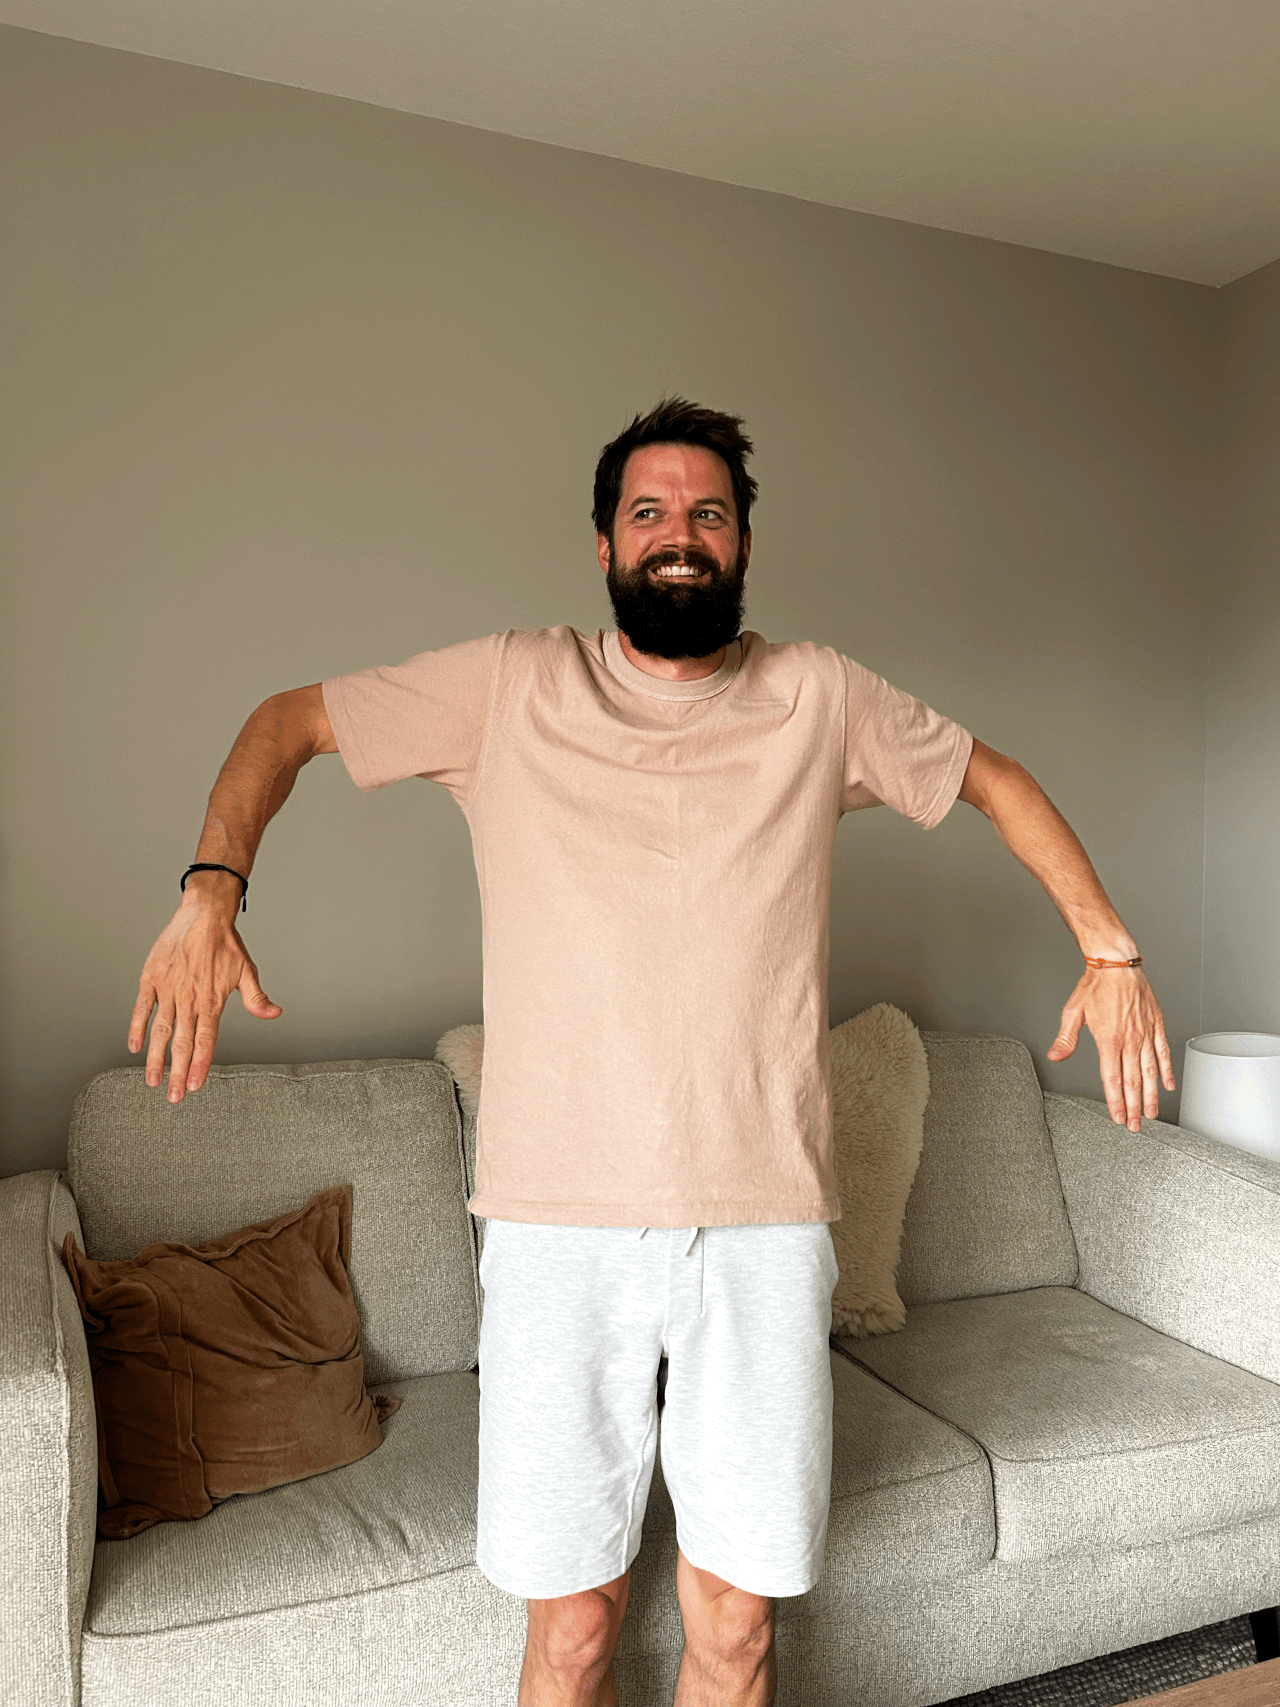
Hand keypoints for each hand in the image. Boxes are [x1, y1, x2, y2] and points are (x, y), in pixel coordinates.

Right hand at [128, 888, 280, 1103]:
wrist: (204, 913)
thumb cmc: (226, 943)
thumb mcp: (247, 971)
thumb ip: (256, 998)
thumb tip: (275, 1014)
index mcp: (211, 1000)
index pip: (205, 1041)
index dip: (199, 1065)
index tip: (193, 1086)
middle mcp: (188, 999)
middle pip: (181, 1043)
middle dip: (177, 1073)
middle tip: (173, 1097)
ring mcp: (168, 989)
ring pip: (160, 1030)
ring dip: (156, 1058)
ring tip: (153, 1081)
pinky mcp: (151, 978)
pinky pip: (141, 1007)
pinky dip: (137, 1027)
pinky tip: (135, 1046)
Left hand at [1047, 966, 1174, 1132]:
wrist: (1117, 963)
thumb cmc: (1095, 985)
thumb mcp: (1073, 1012)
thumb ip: (1066, 1038)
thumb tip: (1055, 1055)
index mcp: (1109, 1039)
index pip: (1113, 1079)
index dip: (1116, 1101)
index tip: (1118, 1117)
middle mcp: (1130, 1040)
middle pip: (1133, 1081)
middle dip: (1134, 1107)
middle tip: (1134, 1125)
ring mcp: (1145, 1034)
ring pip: (1150, 1072)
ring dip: (1151, 1095)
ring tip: (1151, 1114)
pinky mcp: (1157, 1026)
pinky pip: (1164, 1053)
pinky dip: (1166, 1071)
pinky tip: (1167, 1086)